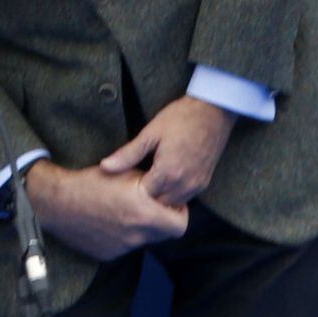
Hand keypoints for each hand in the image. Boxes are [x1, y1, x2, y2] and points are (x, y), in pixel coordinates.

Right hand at [24, 160, 187, 260]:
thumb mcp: (125, 172)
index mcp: (145, 213)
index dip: (178, 212)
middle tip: (151, 205)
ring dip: (142, 226)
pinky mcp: (109, 254)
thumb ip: (151, 183)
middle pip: (165, 234)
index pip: (180, 224)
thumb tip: (166, 187)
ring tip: (125, 208)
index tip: (168, 202)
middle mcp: (137, 234)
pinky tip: (109, 218)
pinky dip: (123, 234)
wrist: (58, 201)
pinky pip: (125, 245)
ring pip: (144, 239)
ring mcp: (123, 247)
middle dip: (163, 220)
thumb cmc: (91, 181)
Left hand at [99, 96, 236, 206]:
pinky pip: (185, 198)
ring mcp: (196, 185)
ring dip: (159, 199)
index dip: (131, 191)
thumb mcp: (150, 134)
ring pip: (173, 205)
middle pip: (159, 205)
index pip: (144, 197)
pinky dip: (173, 196)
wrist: (212, 111)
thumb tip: (104, 166)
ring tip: (145, 184)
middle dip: (145, 199)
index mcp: (168, 173)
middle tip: (131, 185)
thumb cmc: (180, 118)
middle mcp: (184, 185)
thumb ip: (128, 154)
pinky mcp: (203, 182)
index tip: (123, 181)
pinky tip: (162, 182)